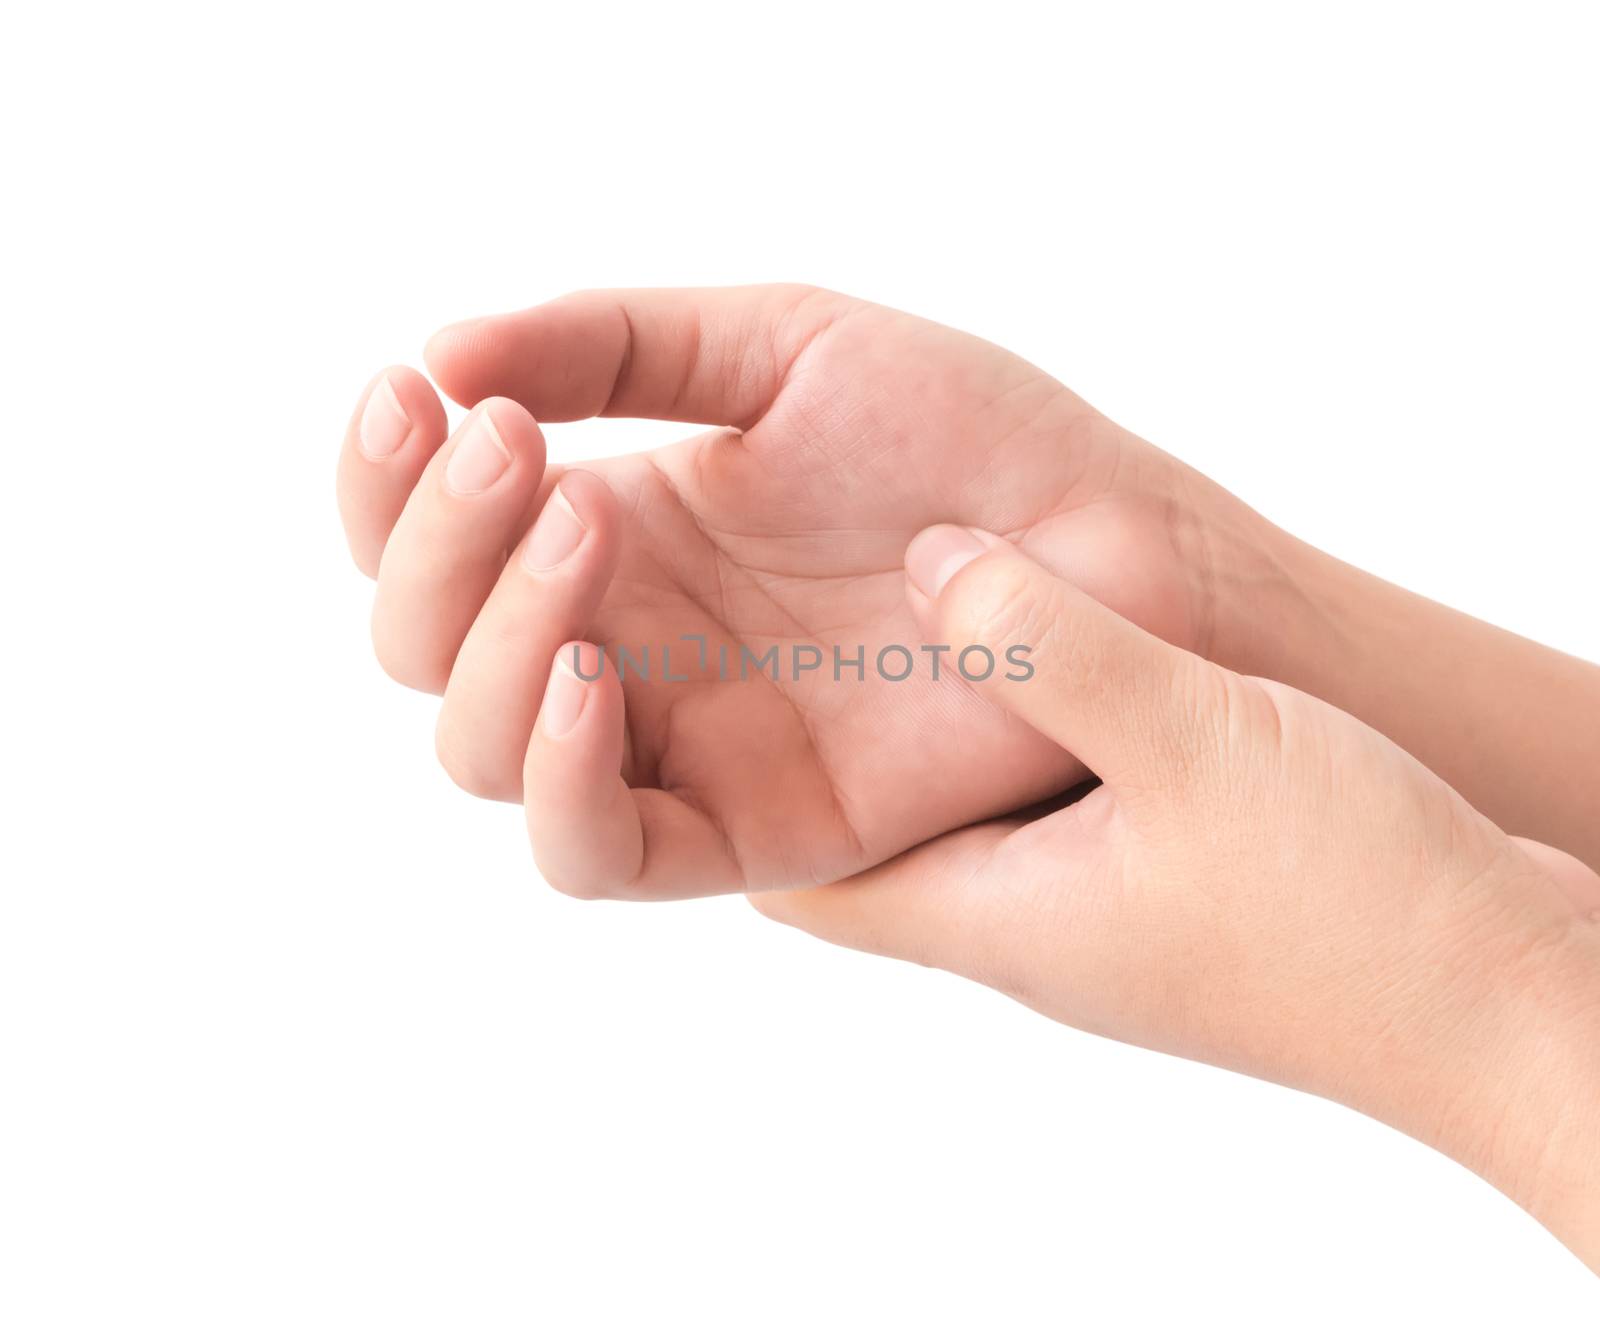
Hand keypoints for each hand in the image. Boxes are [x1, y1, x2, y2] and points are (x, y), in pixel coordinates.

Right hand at [337, 286, 1280, 895]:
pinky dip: (559, 778)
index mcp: (617, 528)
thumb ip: (615, 344)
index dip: (384, 476)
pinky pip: (596, 850)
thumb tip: (442, 352)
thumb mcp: (778, 347)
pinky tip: (600, 673)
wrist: (1111, 537)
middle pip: (425, 647)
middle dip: (439, 547)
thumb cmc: (969, 436)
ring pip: (482, 750)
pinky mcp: (748, 829)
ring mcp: (677, 740)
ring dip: (494, 641)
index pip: (429, 533)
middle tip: (516, 450)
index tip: (417, 393)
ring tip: (584, 528)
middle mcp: (623, 640)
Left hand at [752, 527, 1599, 1267]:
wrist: (1515, 999)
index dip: (715, 789)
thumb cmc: (1361, 913)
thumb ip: (1052, 650)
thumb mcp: (1194, 742)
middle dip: (799, 732)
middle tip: (761, 608)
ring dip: (911, 711)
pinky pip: (1041, 784)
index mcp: (986, 914)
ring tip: (877, 594)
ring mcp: (1084, 902)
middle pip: (853, 830)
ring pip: (950, 796)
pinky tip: (1023, 633)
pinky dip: (1011, 709)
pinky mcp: (1154, 872)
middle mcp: (1015, 917)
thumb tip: (936, 568)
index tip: (681, 678)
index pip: (790, 871)